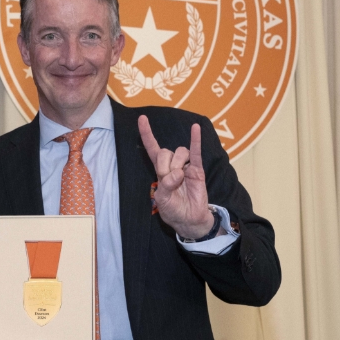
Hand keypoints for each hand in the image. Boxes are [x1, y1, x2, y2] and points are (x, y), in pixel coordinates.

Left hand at [138, 115, 215, 238]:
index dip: (147, 134)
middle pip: (165, 152)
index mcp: (160, 171)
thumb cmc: (173, 210)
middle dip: (165, 164)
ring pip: (179, 152)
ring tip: (181, 178)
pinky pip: (196, 152)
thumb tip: (178, 173)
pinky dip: (196, 140)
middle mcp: (172, 165)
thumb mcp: (163, 200)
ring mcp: (185, 166)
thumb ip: (166, 185)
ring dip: (178, 163)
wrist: (189, 220)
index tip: (142, 118)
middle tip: (170, 179)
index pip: (152, 149)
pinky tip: (195, 128)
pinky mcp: (197, 170)